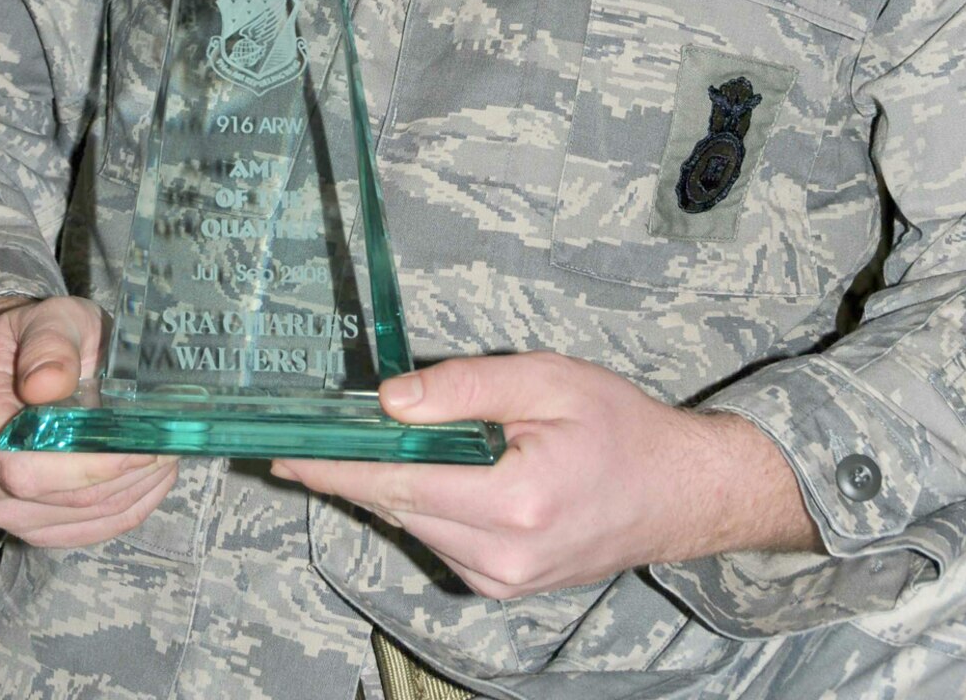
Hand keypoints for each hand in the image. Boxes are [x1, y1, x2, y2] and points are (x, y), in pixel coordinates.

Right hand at [0, 295, 177, 548]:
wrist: (18, 361)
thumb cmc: (39, 335)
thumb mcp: (49, 318)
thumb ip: (49, 344)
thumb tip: (46, 384)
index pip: (22, 464)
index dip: (86, 464)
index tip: (139, 445)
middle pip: (55, 497)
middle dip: (121, 475)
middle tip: (169, 443)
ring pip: (74, 517)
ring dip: (130, 491)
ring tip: (166, 453)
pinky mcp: (25, 521)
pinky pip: (79, 532)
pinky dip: (123, 510)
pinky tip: (151, 479)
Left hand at [272, 351, 817, 598]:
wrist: (680, 492)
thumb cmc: (621, 425)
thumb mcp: (548, 380)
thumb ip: (466, 387)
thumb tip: (390, 401)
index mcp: (513, 502)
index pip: (399, 484)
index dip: (336, 469)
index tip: (284, 457)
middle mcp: (501, 556)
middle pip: (400, 508)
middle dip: (354, 471)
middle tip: (308, 436)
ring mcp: (502, 580)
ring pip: (418, 526)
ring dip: (391, 485)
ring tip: (371, 441)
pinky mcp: (504, 585)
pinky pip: (443, 539)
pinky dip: (427, 503)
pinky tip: (434, 469)